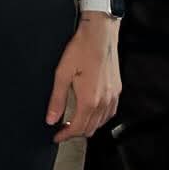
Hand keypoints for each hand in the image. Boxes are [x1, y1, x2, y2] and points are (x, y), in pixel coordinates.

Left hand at [45, 16, 120, 142]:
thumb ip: (57, 99)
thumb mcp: (62, 73)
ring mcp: (112, 96)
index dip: (65, 136)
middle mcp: (103, 101)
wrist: (100, 33)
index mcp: (89, 100)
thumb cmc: (81, 49)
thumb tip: (51, 119)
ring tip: (75, 122)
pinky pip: (110, 113)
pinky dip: (100, 118)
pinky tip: (93, 113)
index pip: (77, 128)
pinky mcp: (117, 89)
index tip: (56, 136)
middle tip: (63, 130)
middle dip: (75, 132)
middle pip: (90, 128)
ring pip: (101, 122)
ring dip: (88, 126)